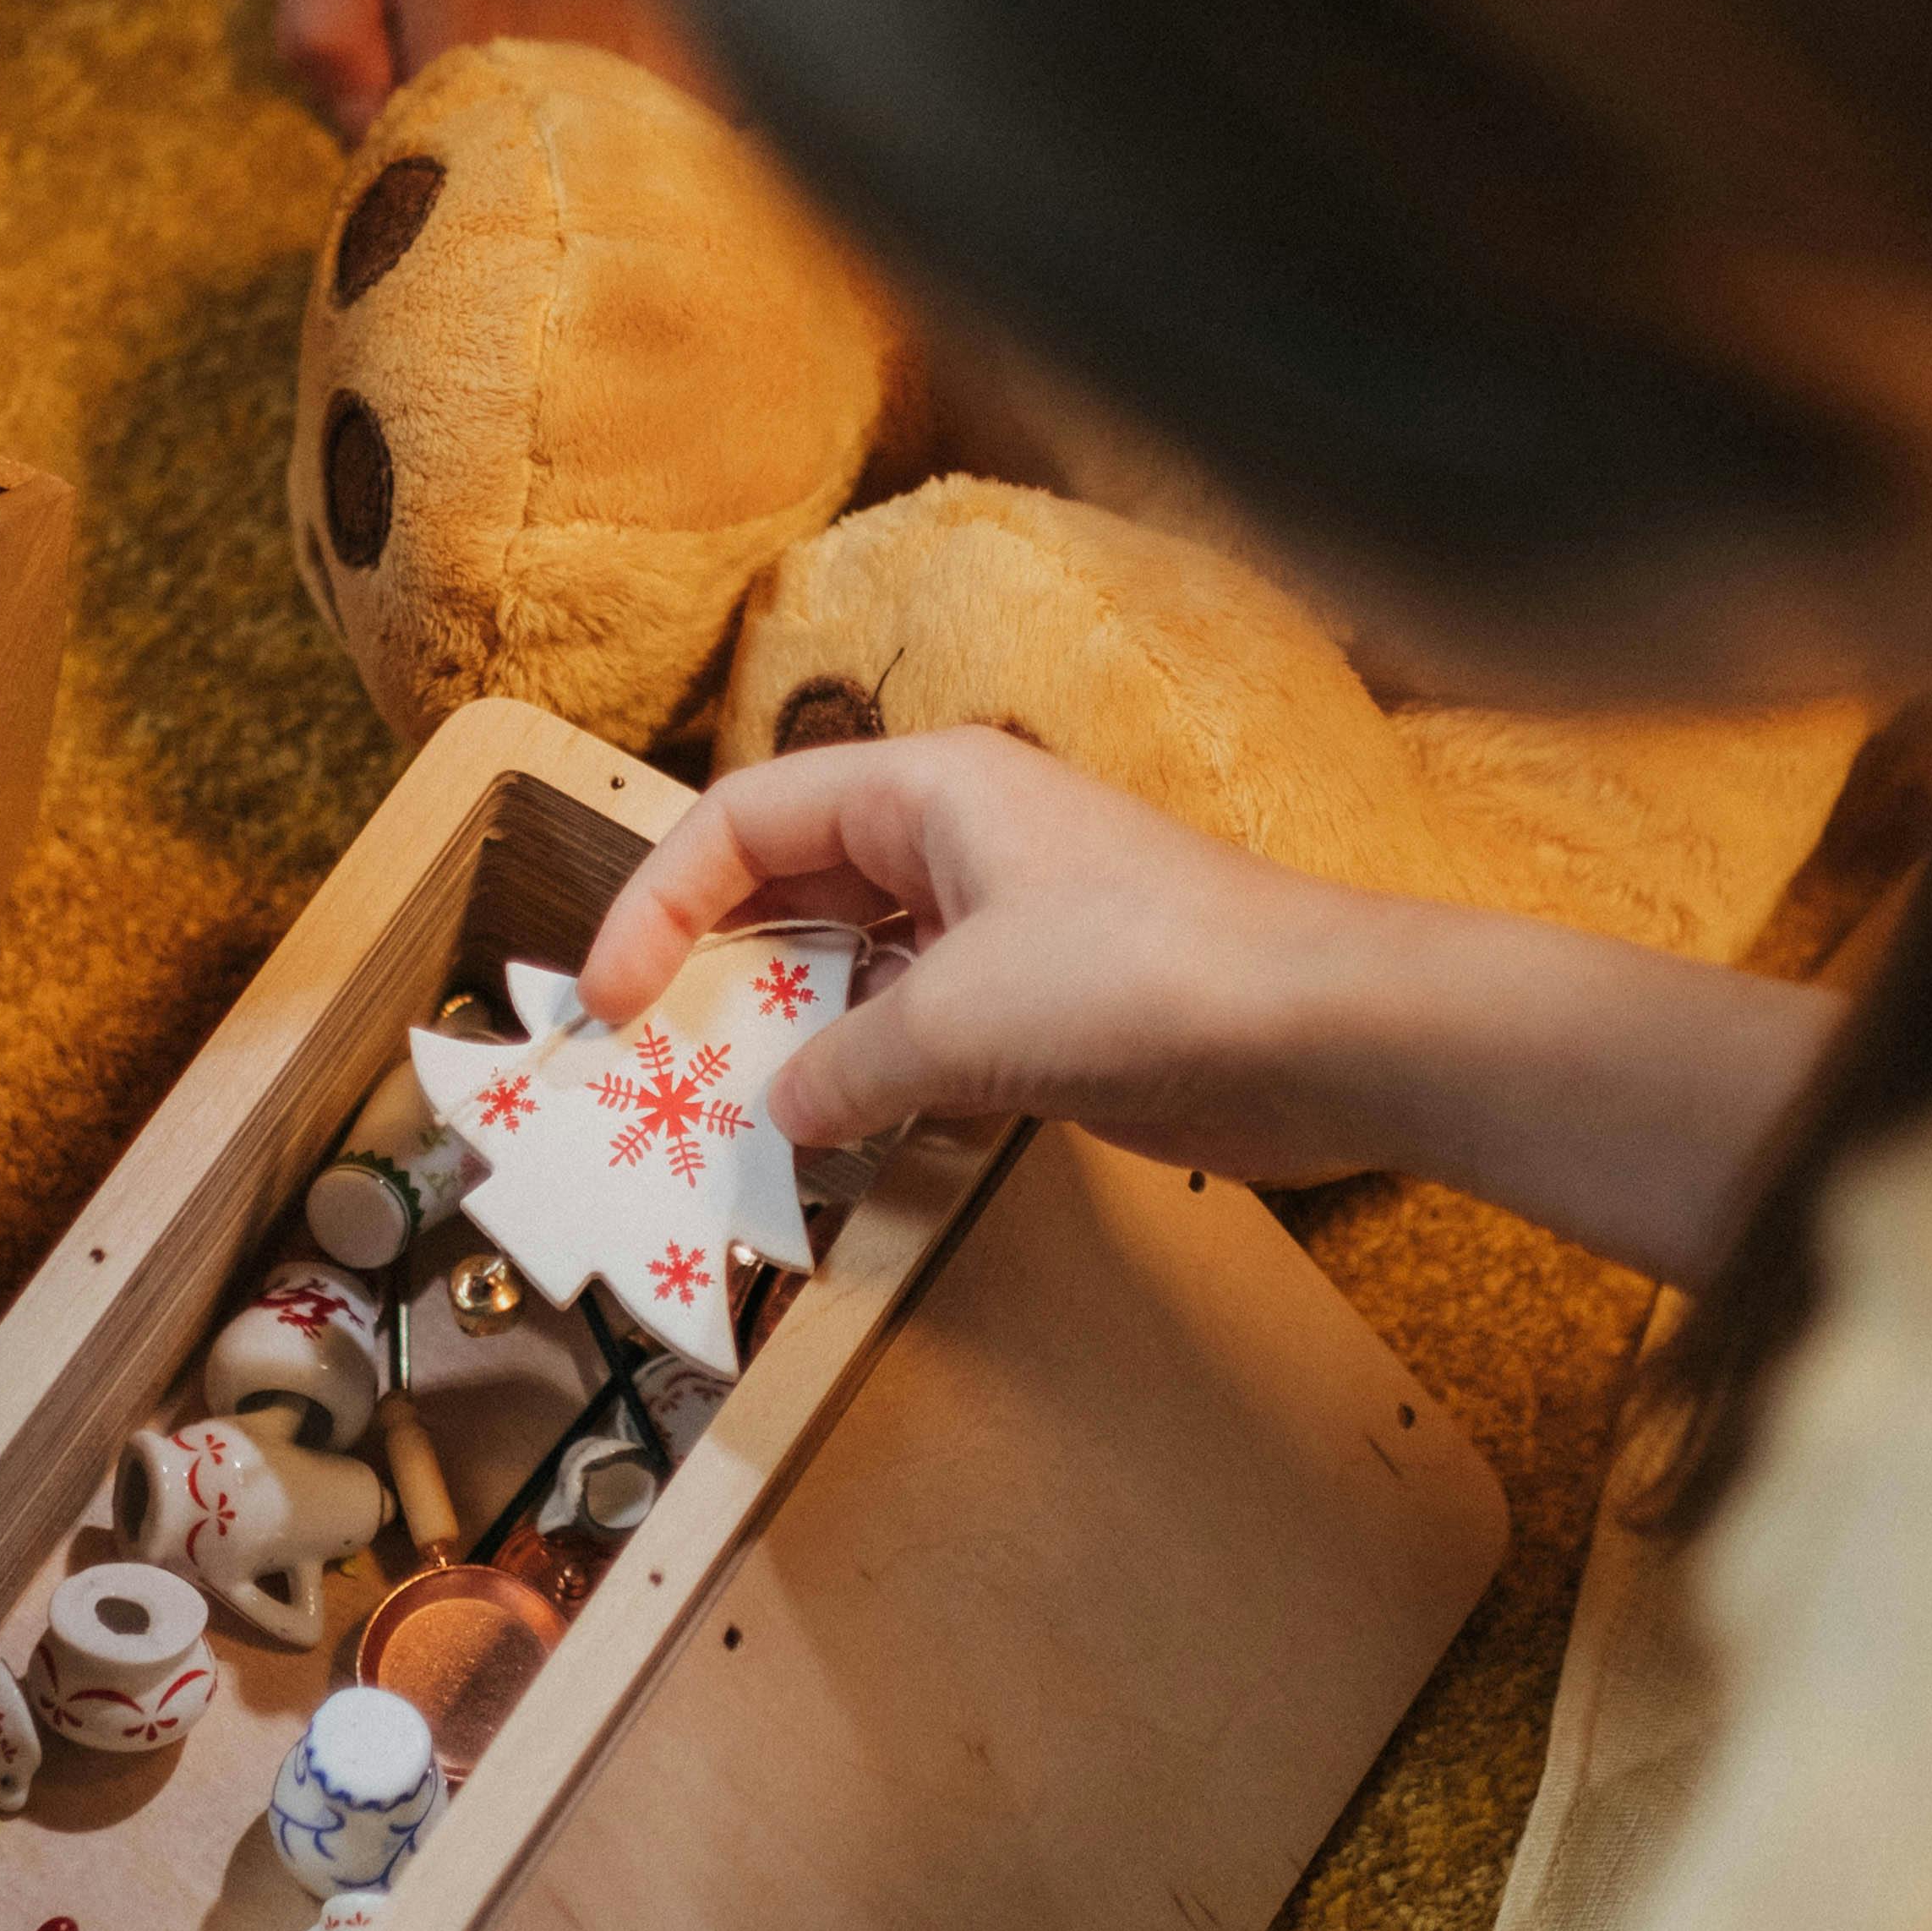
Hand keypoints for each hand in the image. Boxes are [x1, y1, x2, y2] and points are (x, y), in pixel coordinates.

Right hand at [579, 730, 1410, 1187]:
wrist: (1324, 1033)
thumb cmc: (1151, 977)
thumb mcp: (958, 1022)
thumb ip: (844, 1067)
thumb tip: (779, 1109)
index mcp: (925, 790)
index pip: (743, 820)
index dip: (657, 902)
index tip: (607, 998)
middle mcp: (956, 841)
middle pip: (791, 888)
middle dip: (714, 969)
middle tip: (643, 1057)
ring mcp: (1003, 925)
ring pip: (853, 970)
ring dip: (787, 1037)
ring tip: (717, 1110)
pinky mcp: (1045, 1008)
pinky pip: (917, 1033)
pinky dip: (866, 1081)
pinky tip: (834, 1140)